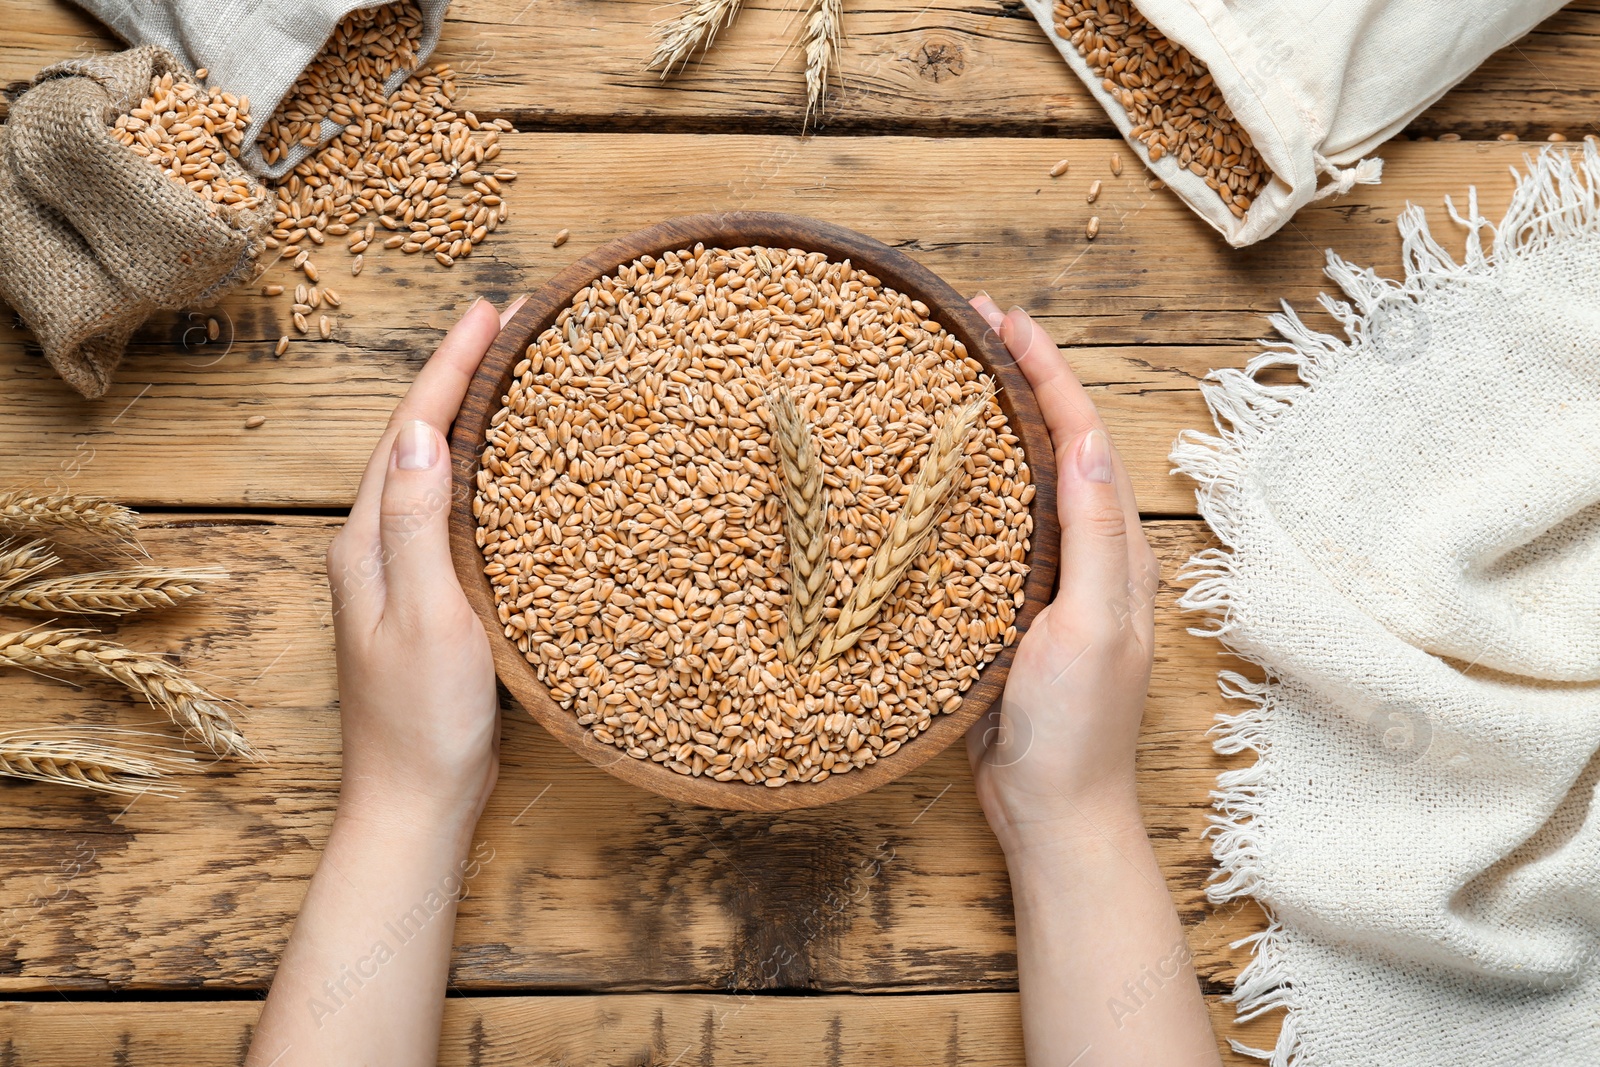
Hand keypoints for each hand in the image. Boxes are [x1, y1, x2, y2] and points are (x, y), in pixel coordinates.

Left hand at [326, 296, 525, 831]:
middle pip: (415, 441)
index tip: (488, 312)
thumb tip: (418, 431)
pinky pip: (453, 516)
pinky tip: (514, 474)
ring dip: (469, 419)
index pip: (408, 431)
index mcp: (365, 543)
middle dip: (458, 377)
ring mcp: (400, 577)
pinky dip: (483, 477)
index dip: (449, 368)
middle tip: (508, 326)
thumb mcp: (424, 614)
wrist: (415, 803)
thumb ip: (415, 523)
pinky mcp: (431, 602)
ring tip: (513, 376)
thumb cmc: (421, 721)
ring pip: (433, 474)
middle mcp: (374, 549)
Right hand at [965, 296, 1159, 855]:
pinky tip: (924, 477)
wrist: (1050, 811)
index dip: (1046, 373)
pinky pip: (986, 532)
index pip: (1083, 437)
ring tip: (946, 378)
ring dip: (990, 427)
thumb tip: (1091, 440)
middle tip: (969, 329)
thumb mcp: (1090, 626)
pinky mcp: (1004, 611)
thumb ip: (1095, 537)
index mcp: (1115, 551)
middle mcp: (1084, 556)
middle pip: (1054, 447)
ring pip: (1019, 485)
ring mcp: (1043, 583)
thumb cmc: (1077, 728)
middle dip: (1019, 381)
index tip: (1005, 318)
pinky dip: (962, 489)